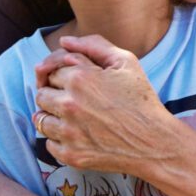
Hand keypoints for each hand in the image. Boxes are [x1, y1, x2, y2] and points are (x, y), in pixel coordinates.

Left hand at [34, 34, 176, 174]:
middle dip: (55, 93)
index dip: (64, 74)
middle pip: (41, 94)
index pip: (51, 71)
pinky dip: (58, 138)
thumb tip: (65, 41)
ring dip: (53, 116)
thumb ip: (94, 45)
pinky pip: (48, 144)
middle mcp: (69, 105)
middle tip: (77, 99)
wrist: (155, 142)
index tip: (78, 83)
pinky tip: (77, 134)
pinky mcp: (71, 155)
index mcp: (80, 78)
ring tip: (75, 117)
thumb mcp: (126, 62)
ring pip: (40, 119)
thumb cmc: (142, 100)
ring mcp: (68, 132)